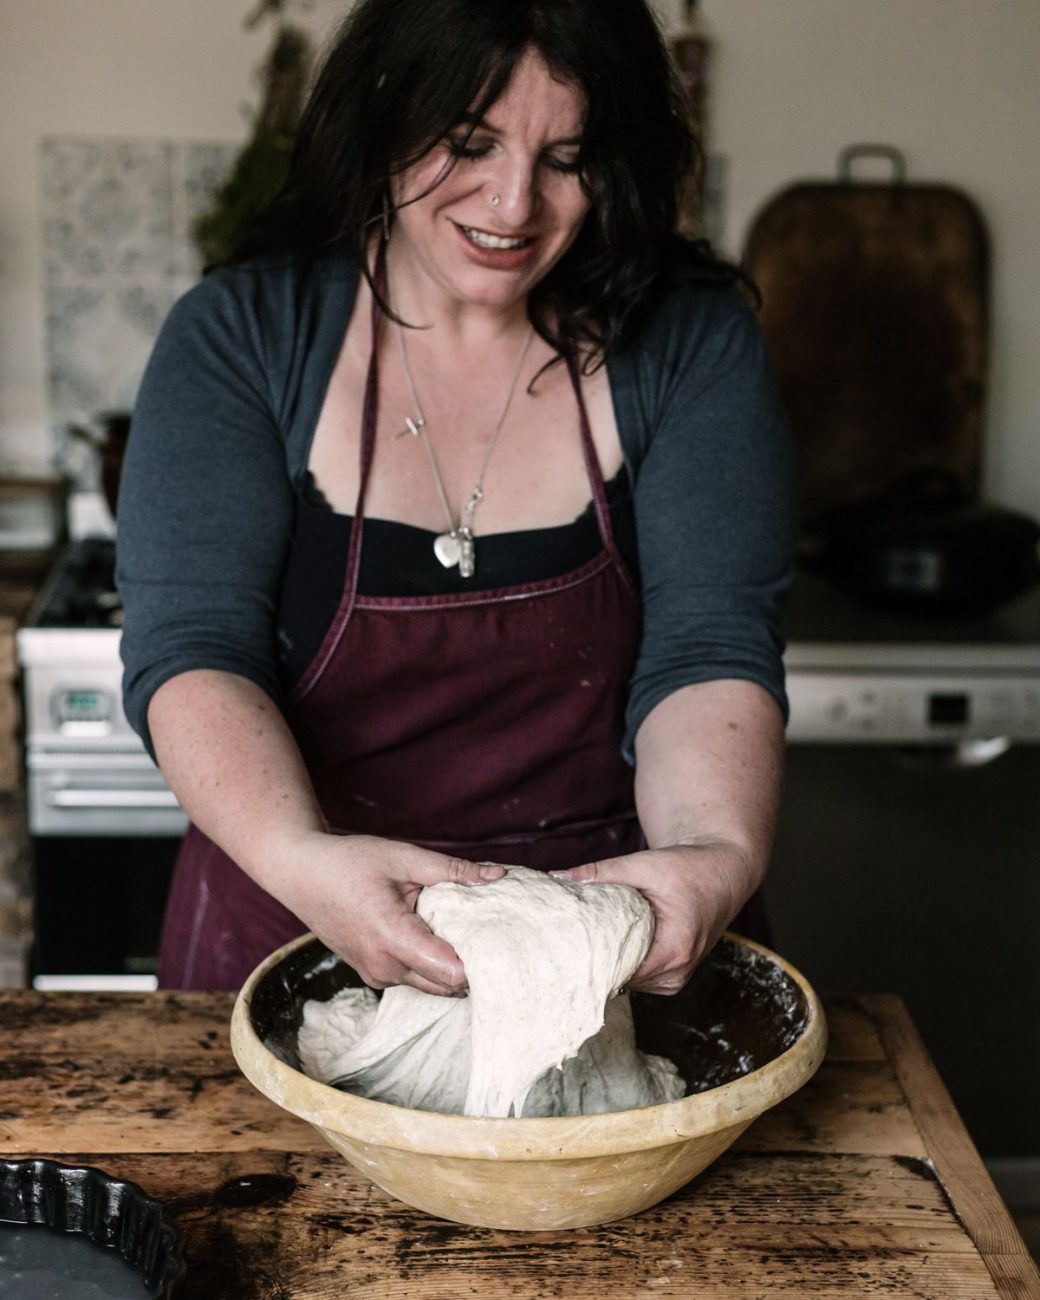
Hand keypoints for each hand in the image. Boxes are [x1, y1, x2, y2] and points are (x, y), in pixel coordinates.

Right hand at [271, 832, 504, 995]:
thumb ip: (452, 871)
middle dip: (474, 967)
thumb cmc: (348, 861)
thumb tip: (498, 876)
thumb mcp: (403, 857)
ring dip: (452, 966)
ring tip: (469, 933)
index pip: (451, 972)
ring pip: (431, 985)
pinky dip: (431, 964)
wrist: (300, 874)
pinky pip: (413, 978)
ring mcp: (376, 976)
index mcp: (392, 937)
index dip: (480, 960)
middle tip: (494, 937)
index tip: (500, 940)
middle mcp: (384, 967)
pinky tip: (440, 936)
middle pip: (447, 986)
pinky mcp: (372, 974)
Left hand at [551, 842, 756, 994]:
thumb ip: (601, 873)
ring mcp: (676, 977)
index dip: (589, 963)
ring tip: (583, 942)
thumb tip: (557, 877)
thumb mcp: (643, 864)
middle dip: (594, 961)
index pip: (619, 973)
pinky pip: (638, 976)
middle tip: (562, 945)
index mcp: (674, 950)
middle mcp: (677, 972)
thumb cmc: (689, 868)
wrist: (723, 872)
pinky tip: (608, 945)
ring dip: (609, 962)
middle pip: (620, 979)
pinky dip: (623, 962)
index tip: (560, 952)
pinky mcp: (673, 974)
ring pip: (628, 980)